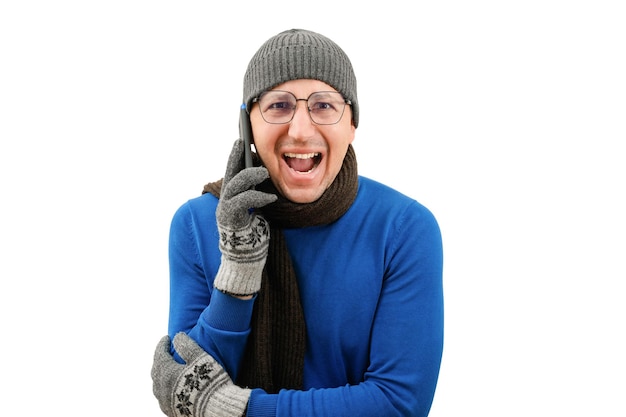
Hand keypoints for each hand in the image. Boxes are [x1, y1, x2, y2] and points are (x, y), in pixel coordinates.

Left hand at [152, 332, 250, 416]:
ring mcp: (165, 402)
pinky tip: (171, 388)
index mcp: (167, 373)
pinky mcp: (171, 412)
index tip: (166, 338)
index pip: (159, 355)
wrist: (216, 408)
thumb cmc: (208, 381)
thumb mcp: (200, 358)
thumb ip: (187, 345)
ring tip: (167, 370)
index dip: (162, 345)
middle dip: (160, 359)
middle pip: (156, 370)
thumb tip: (177, 336)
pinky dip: (164, 389)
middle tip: (166, 352)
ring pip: (157, 386)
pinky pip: (162, 398)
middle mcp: (162, 389)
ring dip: (160, 375)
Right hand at [214, 139, 276, 295]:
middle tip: (246, 146)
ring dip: (251, 175)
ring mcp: (226, 209)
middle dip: (236, 157)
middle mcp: (225, 200)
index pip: (231, 171)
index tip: (240, 140)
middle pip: (230, 174)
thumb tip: (265, 177)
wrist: (244, 257)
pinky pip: (244, 201)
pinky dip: (258, 196)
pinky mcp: (231, 218)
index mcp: (230, 196)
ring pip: (236, 184)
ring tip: (265, 172)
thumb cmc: (252, 233)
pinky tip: (270, 197)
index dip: (234, 155)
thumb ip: (254, 195)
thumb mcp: (253, 210)